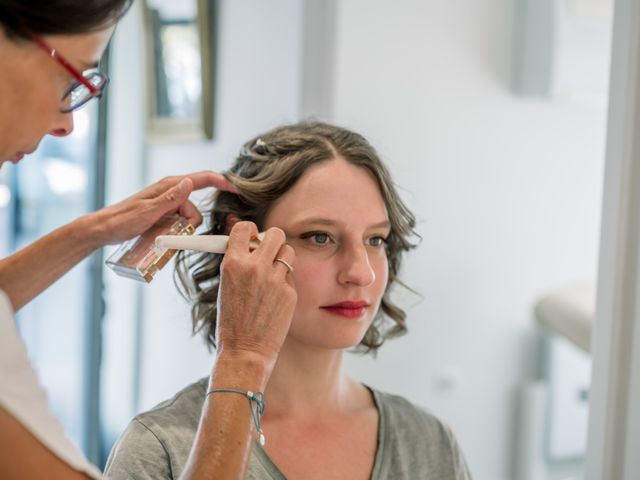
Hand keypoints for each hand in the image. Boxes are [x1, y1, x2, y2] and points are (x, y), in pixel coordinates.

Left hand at [89, 171, 235, 245]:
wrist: (103, 229)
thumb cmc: (121, 220)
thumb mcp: (147, 211)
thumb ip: (170, 198)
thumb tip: (190, 182)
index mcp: (169, 186)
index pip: (202, 178)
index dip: (222, 182)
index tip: (237, 189)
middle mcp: (170, 193)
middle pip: (196, 207)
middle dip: (191, 222)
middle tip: (175, 232)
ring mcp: (166, 204)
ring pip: (188, 218)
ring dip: (181, 230)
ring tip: (162, 236)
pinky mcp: (163, 215)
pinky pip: (179, 224)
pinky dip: (176, 232)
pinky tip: (163, 237)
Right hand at [216, 221, 296, 368]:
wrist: (245, 351)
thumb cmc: (232, 320)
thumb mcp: (227, 285)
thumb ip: (239, 262)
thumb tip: (251, 242)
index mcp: (233, 263)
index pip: (245, 227)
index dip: (251, 231)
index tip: (252, 238)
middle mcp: (255, 267)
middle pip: (275, 233)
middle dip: (272, 240)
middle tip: (268, 252)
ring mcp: (275, 279)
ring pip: (288, 251)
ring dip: (282, 258)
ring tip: (273, 274)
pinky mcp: (290, 292)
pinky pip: (291, 275)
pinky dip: (285, 281)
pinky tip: (275, 297)